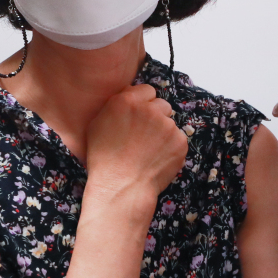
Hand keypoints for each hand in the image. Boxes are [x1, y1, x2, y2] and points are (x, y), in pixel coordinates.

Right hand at [85, 84, 188, 199]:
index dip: (144, 104)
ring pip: (169, 123)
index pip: (147, 90)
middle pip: (162, 105)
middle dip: (156, 116)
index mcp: (127, 101)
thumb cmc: (104, 159)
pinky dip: (171, 148)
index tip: (139, 117)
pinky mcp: (180, 141)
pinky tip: (157, 159)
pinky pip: (178, 139)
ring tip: (148, 151)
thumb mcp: (98, 125)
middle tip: (145, 136)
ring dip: (163, 133)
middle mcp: (149, 109)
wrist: (120, 186)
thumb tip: (130, 96)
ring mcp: (167, 125)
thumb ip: (116, 105)